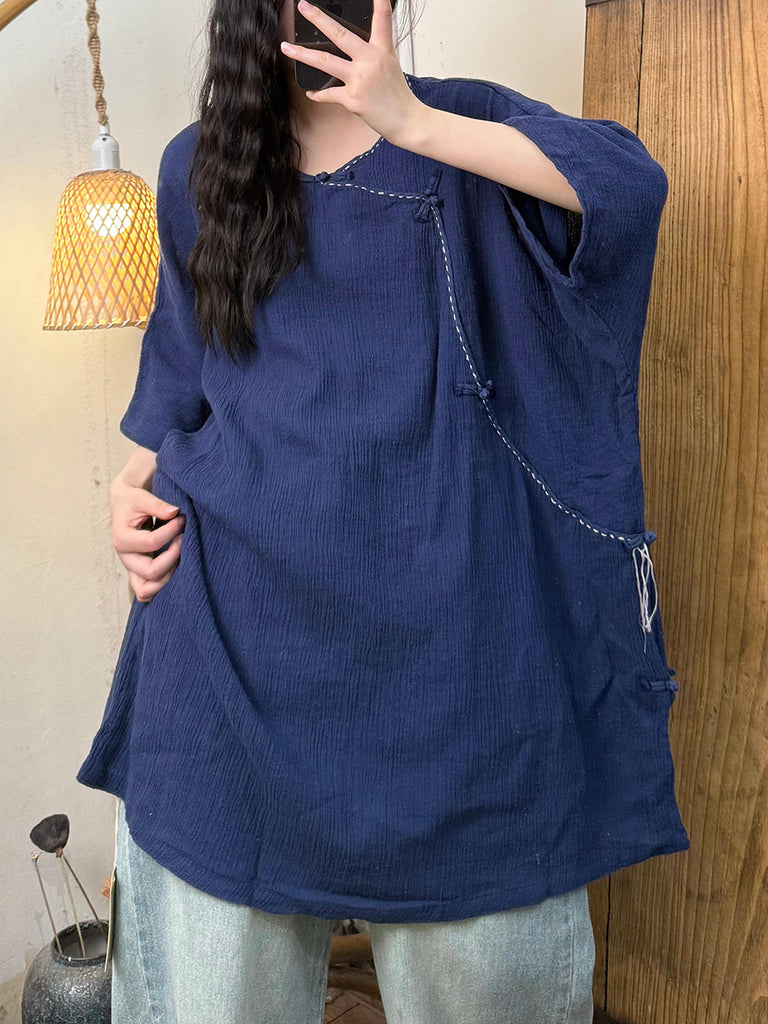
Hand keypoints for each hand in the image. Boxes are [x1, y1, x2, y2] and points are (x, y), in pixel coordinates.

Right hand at [109, 476, 185, 602]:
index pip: (151, 543)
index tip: (182, 518)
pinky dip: (161, 586)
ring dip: (169, 577)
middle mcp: (125, 557)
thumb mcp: (141, 497)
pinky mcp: (138, 572)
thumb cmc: (132, 501)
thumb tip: (175, 513)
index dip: (171, 531)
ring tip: (182, 557)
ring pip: (147, 590)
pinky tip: (176, 569)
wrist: (123, 505)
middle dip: (173, 557)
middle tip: (184, 540)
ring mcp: (131, 568)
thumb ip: (157, 505)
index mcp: (122, 538)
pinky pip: (147, 591)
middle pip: (151, 572)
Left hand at [279, 0, 421, 145]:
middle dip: (319, 19)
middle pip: (340, 35)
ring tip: (286, 47)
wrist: (406, 120)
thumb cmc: (397, 94)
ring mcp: (359, 80)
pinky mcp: (352, 99)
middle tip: (303, 7)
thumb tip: (351, 46)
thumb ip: (373, 52)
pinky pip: (328, 94)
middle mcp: (370, 61)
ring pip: (324, 62)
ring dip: (302, 54)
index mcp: (382, 50)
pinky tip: (311, 92)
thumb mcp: (390, 64)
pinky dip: (318, 94)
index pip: (381, 20)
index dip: (378, 2)